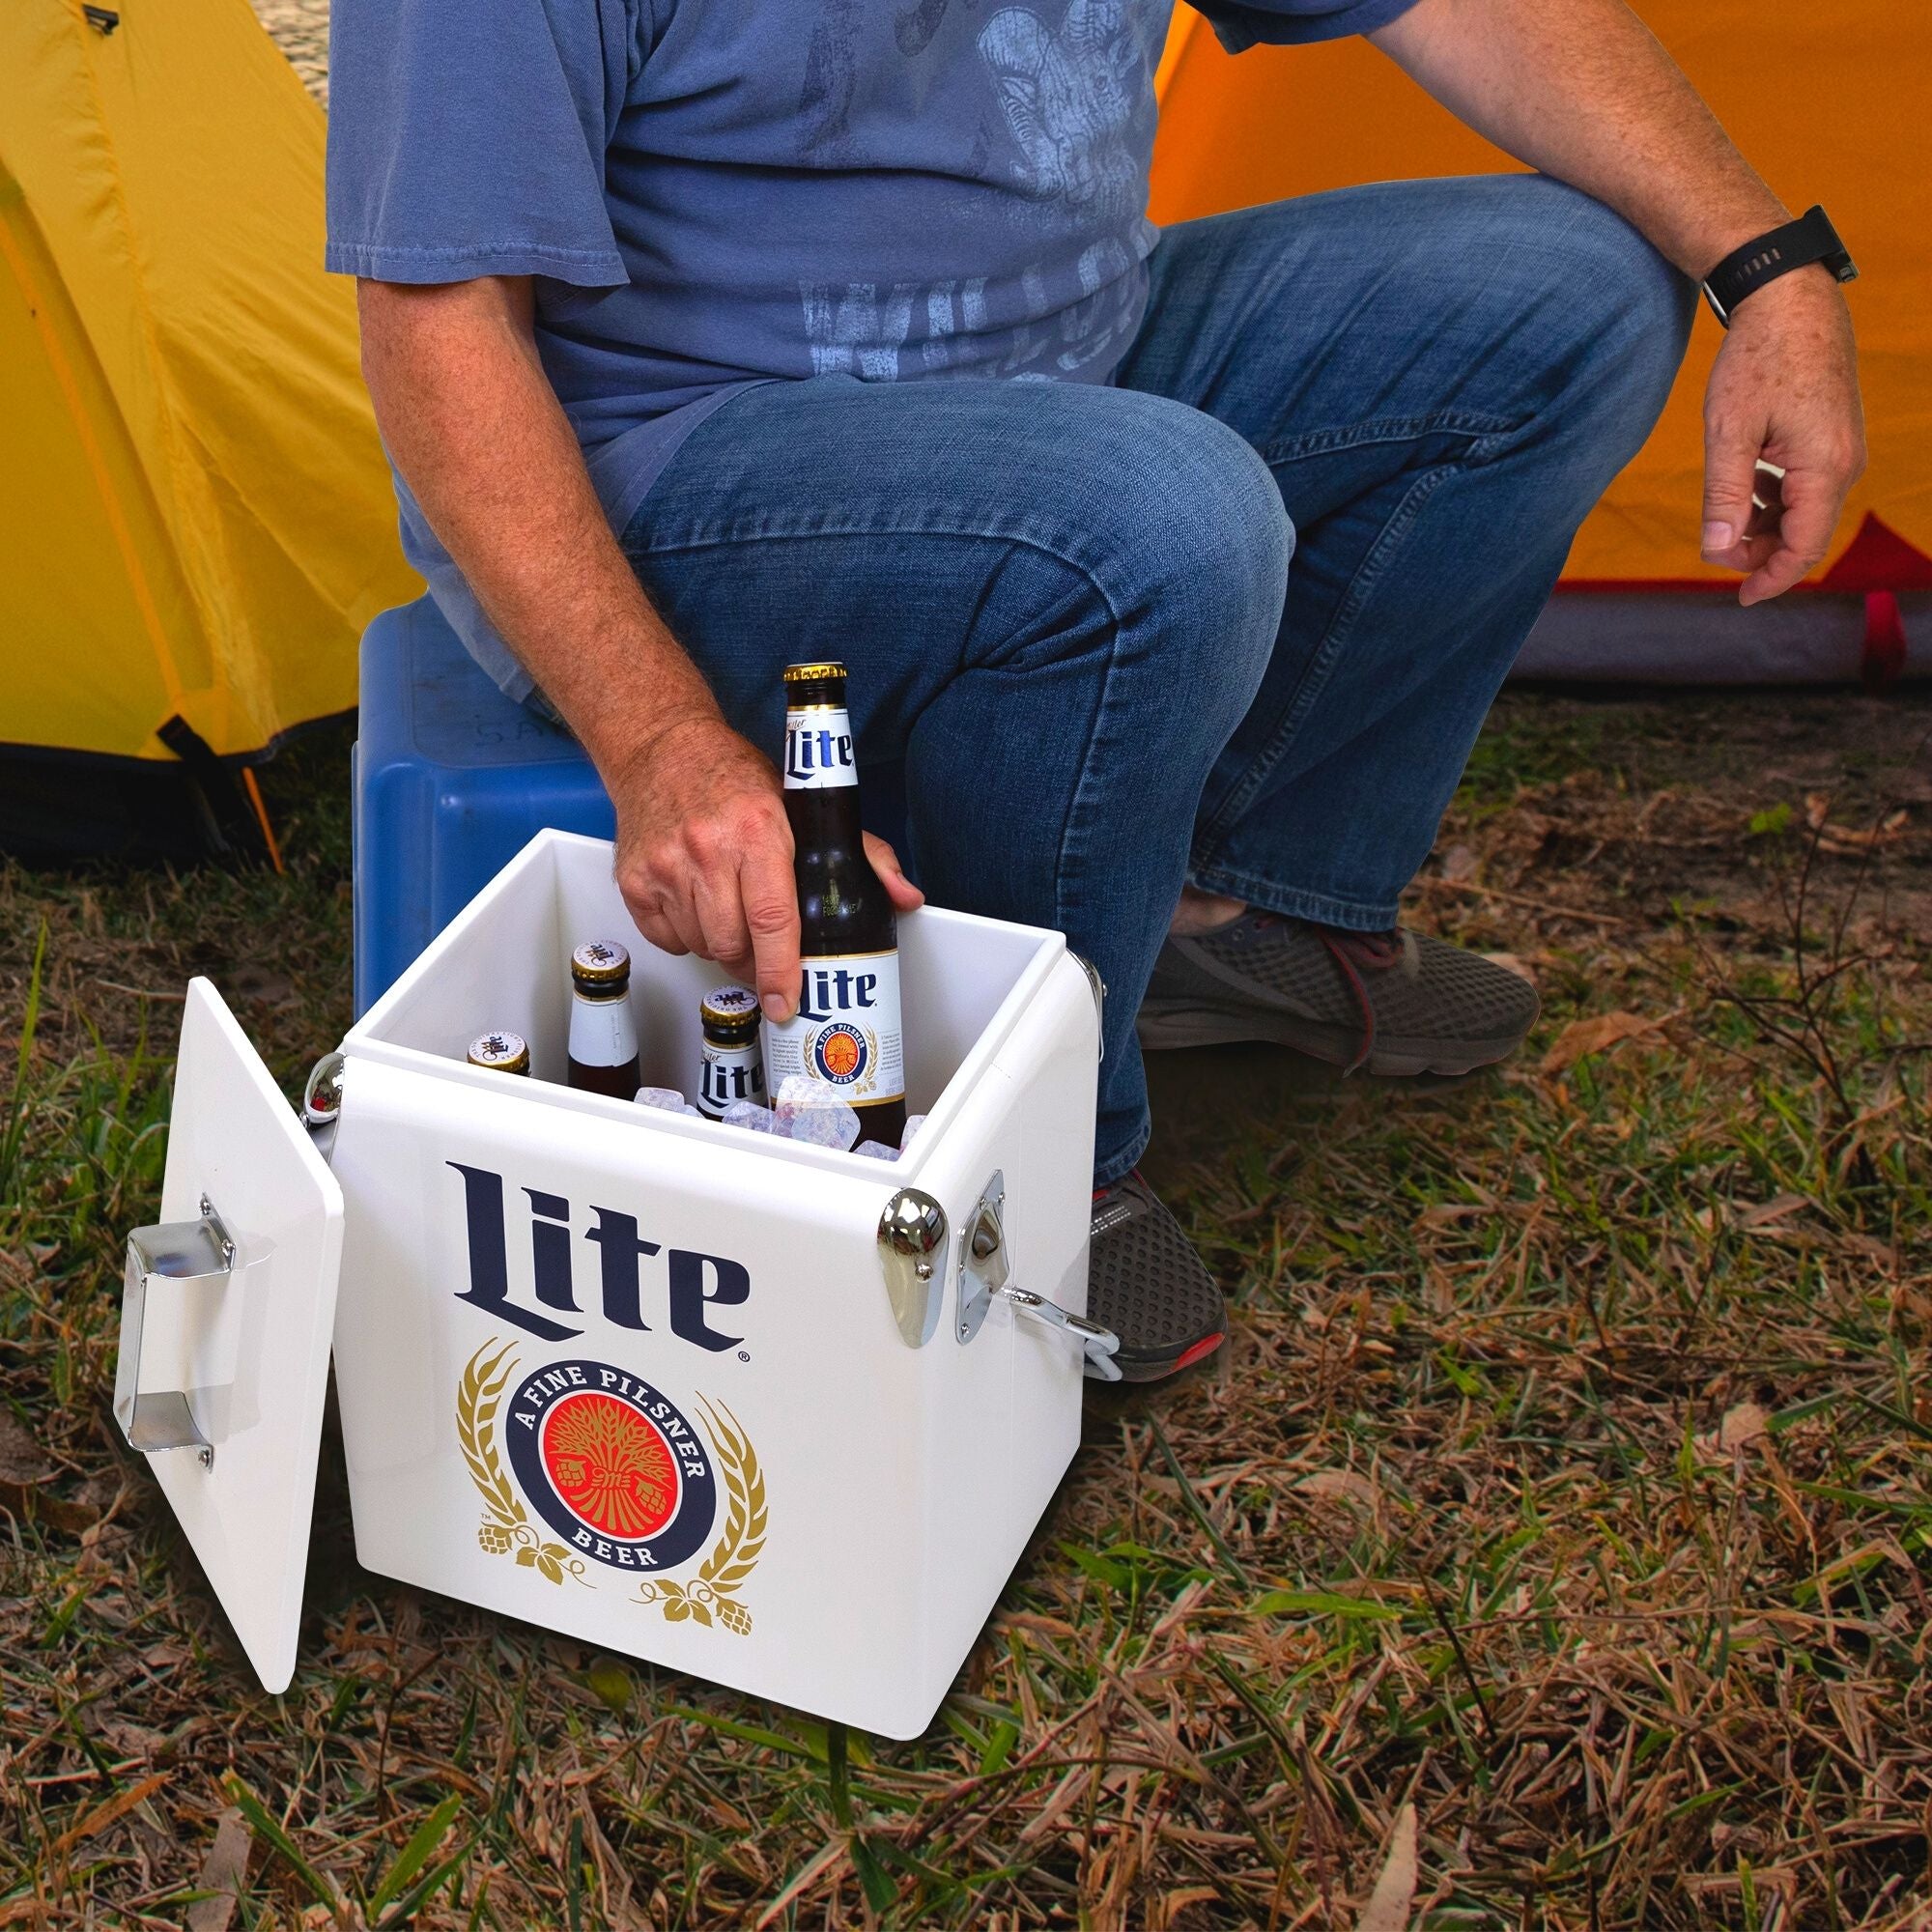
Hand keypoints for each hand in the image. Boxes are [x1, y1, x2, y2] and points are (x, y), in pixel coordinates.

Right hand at [607, 712, 921, 1022]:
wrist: (662, 748)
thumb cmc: (735, 778)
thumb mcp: (803, 805)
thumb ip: (863, 853)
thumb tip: (905, 896)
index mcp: (758, 830)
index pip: (773, 919)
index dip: (781, 970)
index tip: (788, 1001)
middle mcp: (708, 849)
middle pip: (733, 944)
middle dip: (754, 960)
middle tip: (764, 948)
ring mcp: (666, 866)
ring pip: (701, 945)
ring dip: (721, 945)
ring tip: (730, 910)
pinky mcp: (634, 880)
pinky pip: (666, 938)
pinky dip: (686, 935)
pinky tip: (697, 903)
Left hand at [1700, 269, 1865, 605]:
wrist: (1790, 299)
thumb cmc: (1758, 360)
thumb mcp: (1728, 432)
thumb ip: (1725, 496)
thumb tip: (1717, 551)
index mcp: (1824, 469)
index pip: (1804, 548)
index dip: (1771, 579)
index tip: (1740, 598)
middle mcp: (1844, 464)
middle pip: (1805, 534)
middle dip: (1761, 553)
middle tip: (1715, 548)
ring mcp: (1843, 450)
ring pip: (1804, 512)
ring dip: (1765, 526)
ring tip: (1724, 516)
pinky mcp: (1832, 437)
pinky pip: (1806, 486)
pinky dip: (1774, 499)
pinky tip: (1744, 485)